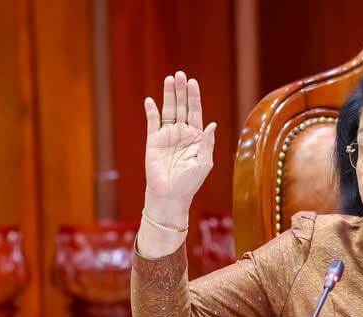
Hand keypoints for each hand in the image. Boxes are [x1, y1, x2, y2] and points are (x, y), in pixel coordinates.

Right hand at [143, 71, 215, 213]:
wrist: (171, 194)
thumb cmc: (190, 182)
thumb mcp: (204, 162)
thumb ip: (207, 142)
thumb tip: (212, 124)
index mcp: (196, 137)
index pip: (196, 112)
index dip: (194, 97)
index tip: (192, 82)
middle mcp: (182, 133)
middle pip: (182, 107)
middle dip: (181, 91)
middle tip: (180, 74)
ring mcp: (167, 136)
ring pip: (168, 110)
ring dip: (168, 95)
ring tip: (169, 79)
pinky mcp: (153, 141)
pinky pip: (152, 122)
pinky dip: (151, 111)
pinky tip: (151, 101)